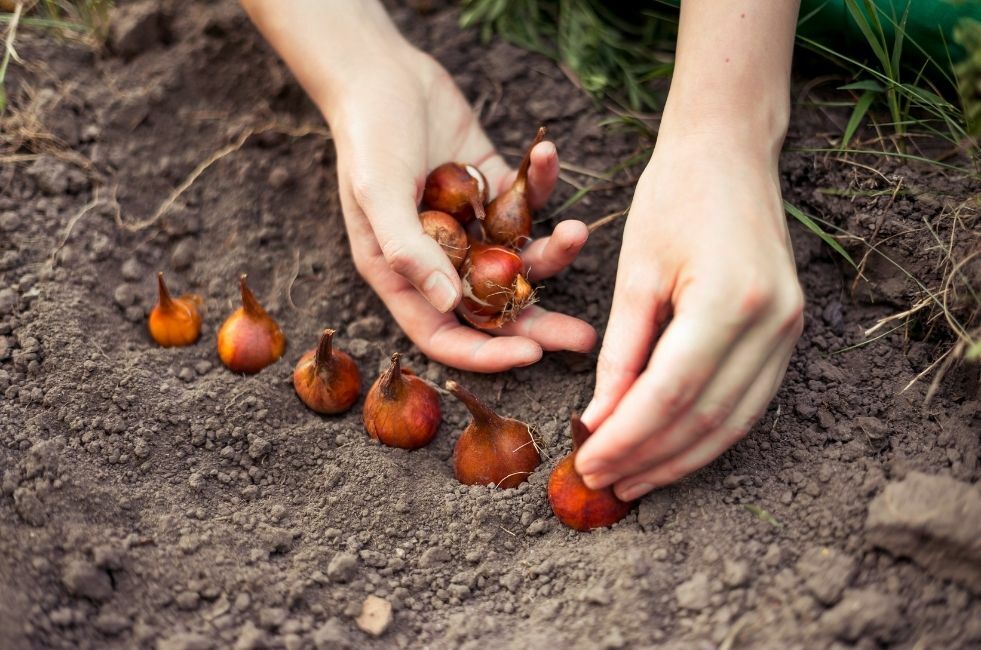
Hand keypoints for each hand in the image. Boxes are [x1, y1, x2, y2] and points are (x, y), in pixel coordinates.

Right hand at [325, 45, 595, 371]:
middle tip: (585, 339)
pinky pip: (526, 199)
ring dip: (553, 250)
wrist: (381, 72)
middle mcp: (440, 258)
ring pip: (520, 257)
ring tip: (578, 231)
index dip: (486, 353)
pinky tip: (546, 152)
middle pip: (493, 308)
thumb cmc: (368, 134)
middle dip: (539, 325)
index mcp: (403, 273)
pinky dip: (540, 181)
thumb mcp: (378, 192)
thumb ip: (408, 249)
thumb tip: (445, 303)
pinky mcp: (493, 188)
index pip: (445, 334)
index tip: (532, 355)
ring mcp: (471, 225)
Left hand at [574, 131, 803, 499]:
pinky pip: (748, 404)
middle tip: (602, 482)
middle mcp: (772, 324)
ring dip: (679, 460)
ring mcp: (789, 332)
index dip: (626, 439)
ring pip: (732, 424)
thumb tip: (600, 421)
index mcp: (730, 301)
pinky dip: (706, 435)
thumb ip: (621, 353)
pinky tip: (670, 451)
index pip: (670, 395)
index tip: (587, 463)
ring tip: (631, 481)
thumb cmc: (672, 197)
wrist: (730, 154)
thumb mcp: (635, 273)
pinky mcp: (789, 335)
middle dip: (649, 459)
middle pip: (704, 419)